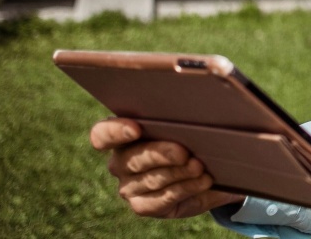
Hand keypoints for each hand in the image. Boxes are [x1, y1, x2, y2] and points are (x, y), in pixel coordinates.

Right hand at [90, 118, 243, 218]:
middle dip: (161, 154)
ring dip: (179, 174)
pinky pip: (162, 200)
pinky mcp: (143, 206)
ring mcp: (128, 187)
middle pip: (133, 159)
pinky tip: (203, 182)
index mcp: (121, 134)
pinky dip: (186, 189)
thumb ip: (186, 116)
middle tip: (184, 152)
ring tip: (200, 167)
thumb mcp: (186, 125)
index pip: (102, 134)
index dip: (115, 131)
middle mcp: (120, 162)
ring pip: (151, 180)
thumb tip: (208, 103)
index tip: (136, 128)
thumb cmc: (189, 136)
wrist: (201, 170)